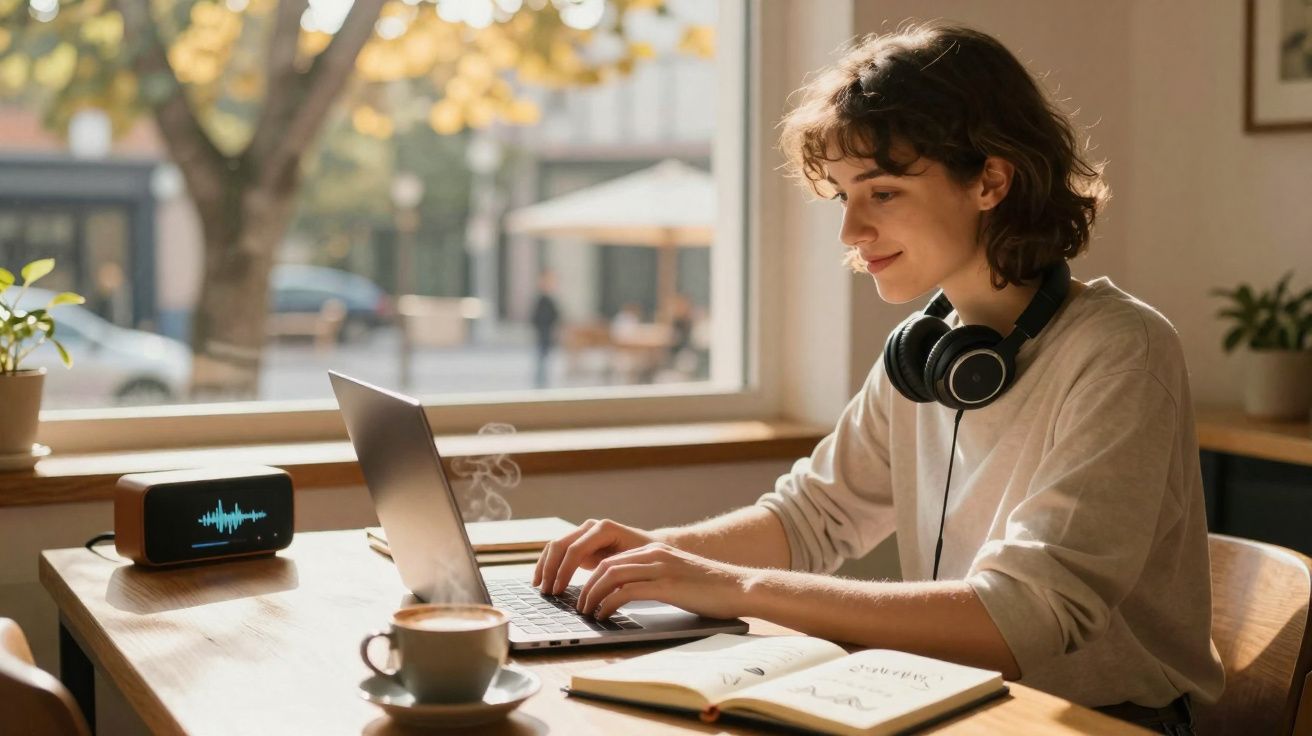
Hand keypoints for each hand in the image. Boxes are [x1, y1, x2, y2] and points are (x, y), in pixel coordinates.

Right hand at [533, 519, 661, 594]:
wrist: (651, 546)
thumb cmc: (646, 558)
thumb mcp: (633, 566)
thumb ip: (615, 575)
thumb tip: (598, 593)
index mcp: (604, 529)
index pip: (575, 549)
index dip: (564, 571)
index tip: (558, 590)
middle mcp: (591, 527)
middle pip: (561, 545)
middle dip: (550, 570)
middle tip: (546, 592)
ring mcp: (583, 532)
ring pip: (555, 546)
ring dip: (545, 567)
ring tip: (540, 588)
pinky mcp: (579, 542)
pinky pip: (558, 551)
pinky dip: (547, 565)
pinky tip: (541, 580)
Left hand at [575, 542, 751, 620]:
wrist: (740, 588)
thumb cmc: (710, 589)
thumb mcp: (675, 577)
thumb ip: (652, 579)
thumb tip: (625, 595)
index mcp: (655, 550)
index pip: (611, 558)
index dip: (590, 576)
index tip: (581, 594)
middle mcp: (655, 554)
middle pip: (605, 564)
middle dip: (585, 586)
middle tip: (577, 605)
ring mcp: (660, 568)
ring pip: (611, 575)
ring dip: (593, 595)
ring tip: (587, 612)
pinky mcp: (667, 585)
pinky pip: (626, 591)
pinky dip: (609, 604)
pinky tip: (604, 615)